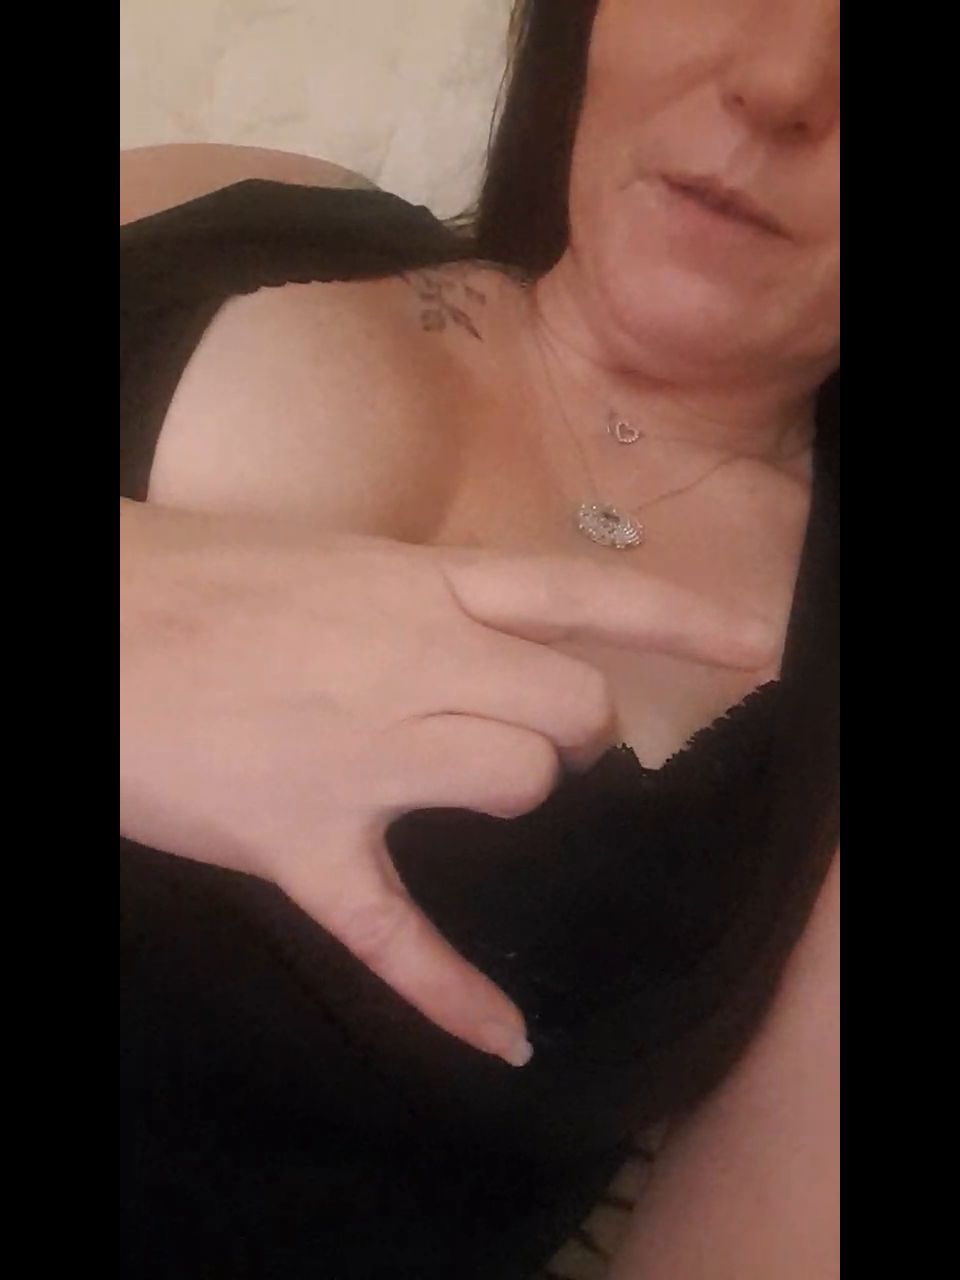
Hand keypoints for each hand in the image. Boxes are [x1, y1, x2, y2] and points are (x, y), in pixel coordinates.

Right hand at [120, 499, 768, 1064]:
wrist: (82, 629)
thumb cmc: (186, 575)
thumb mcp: (325, 557)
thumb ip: (412, 592)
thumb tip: (473, 623)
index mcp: (414, 586)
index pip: (580, 596)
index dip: (681, 623)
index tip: (760, 649)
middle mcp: (411, 665)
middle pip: (570, 712)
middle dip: (576, 730)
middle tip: (536, 735)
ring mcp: (362, 760)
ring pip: (517, 787)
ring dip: (513, 790)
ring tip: (463, 785)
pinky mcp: (302, 845)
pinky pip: (395, 934)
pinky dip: (452, 994)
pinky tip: (502, 1041)